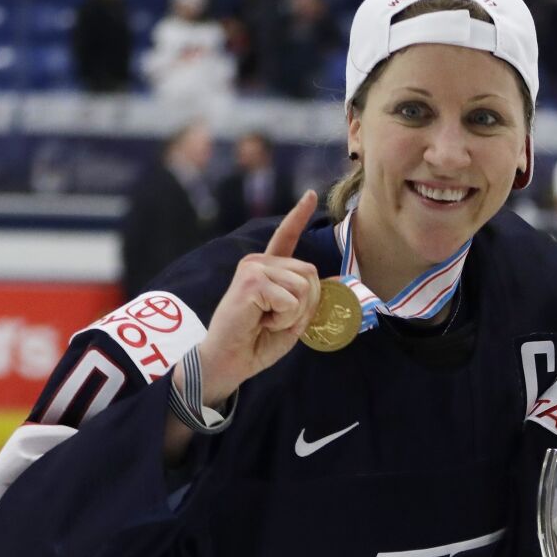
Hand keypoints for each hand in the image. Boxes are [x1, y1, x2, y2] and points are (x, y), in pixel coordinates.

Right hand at [194, 191, 321, 405]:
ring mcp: (253, 268)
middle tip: (277, 320)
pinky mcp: (251, 281)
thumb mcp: (292, 319)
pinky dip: (284, 318)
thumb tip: (328, 281)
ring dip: (294, 314)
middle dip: (306, 304)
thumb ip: (307, 298)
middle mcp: (258, 262)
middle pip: (311, 273)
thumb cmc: (257, 342)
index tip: (310, 194)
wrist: (228, 361)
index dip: (299, 216)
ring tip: (266, 321)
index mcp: (267, 269)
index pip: (285, 237)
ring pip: (304, 287)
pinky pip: (291, 300)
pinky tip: (260, 321)